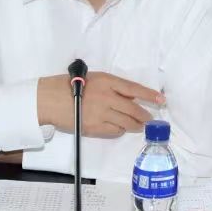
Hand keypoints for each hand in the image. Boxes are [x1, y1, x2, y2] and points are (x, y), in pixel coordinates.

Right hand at [37, 71, 164, 137]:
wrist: (50, 99)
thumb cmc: (70, 85)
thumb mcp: (94, 79)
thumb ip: (112, 87)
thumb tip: (129, 97)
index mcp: (107, 82)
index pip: (134, 89)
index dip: (149, 95)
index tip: (161, 100)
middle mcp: (107, 98)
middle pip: (134, 110)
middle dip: (145, 116)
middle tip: (150, 119)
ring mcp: (102, 114)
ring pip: (127, 123)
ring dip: (136, 125)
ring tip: (140, 126)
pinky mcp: (95, 127)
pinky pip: (114, 131)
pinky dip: (120, 130)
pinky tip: (121, 128)